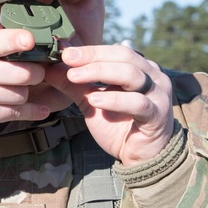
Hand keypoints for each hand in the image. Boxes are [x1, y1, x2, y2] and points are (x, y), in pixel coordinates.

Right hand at [0, 29, 50, 137]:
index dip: (14, 40)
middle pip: (20, 73)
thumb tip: (34, 42)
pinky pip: (17, 112)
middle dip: (36, 73)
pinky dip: (32, 111)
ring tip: (18, 89)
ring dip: (25, 93)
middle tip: (37, 72)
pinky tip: (40, 109)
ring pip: (21, 94)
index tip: (29, 40)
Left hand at [45, 44, 174, 166]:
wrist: (140, 157)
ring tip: (74, 77)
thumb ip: (74, 84)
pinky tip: (94, 100)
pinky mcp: (158, 116)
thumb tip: (48, 68)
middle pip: (124, 56)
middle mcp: (153, 77)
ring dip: (100, 72)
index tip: (64, 53)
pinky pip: (138, 103)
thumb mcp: (91, 101)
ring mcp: (158, 95)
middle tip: (68, 59)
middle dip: (93, 57)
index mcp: (139, 68)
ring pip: (131, 75)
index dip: (90, 50)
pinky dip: (114, 100)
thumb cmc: (118, 125)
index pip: (115, 51)